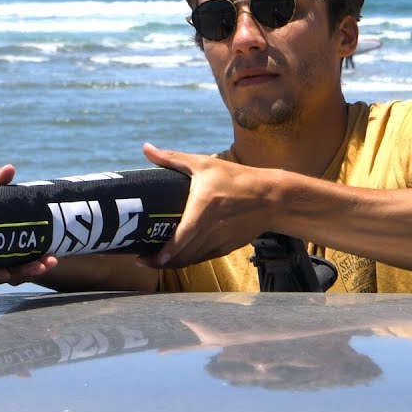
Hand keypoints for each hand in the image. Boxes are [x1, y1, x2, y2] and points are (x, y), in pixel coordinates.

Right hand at [0, 164, 59, 285]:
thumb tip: (10, 169)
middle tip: (41, 265)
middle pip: (3, 274)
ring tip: (52, 261)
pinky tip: (52, 259)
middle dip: (23, 272)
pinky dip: (38, 265)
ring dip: (34, 270)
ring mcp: (0, 260)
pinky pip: (25, 268)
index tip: (4, 274)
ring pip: (17, 274)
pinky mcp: (14, 258)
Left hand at [138, 143, 277, 268]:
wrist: (271, 197)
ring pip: (191, 260)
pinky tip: (175, 257)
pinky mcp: (226, 247)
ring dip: (172, 264)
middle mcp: (212, 230)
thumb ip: (172, 158)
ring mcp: (220, 241)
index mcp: (204, 209)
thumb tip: (146, 148)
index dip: (165, 253)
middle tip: (141, 260)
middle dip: (159, 262)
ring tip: (153, 261)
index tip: (147, 258)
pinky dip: (187, 261)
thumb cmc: (235, 178)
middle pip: (182, 255)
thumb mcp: (204, 164)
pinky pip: (202, 259)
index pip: (182, 238)